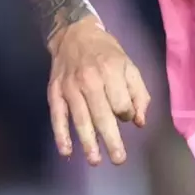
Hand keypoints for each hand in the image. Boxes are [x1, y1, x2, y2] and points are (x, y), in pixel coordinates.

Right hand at [47, 17, 151, 165]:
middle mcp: (90, 80)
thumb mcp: (129, 65)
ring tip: (95, 161)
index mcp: (111, 71)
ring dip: (87, 142)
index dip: (126, 114)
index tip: (125, 115)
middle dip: (111, 140)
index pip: (121, 103)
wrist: (73, 33)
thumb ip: (138, 93)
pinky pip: (58, 116)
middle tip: (119, 159)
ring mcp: (70, 87)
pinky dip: (61, 135)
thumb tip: (139, 122)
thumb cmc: (106, 51)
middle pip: (102, 115)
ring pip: (80, 119)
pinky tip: (67, 151)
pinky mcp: (55, 91)